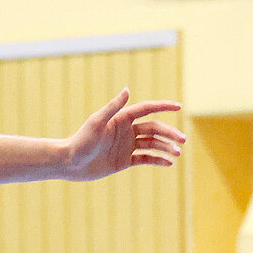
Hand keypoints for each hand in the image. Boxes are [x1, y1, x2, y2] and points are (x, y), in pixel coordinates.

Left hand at [64, 89, 184, 179]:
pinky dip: (158, 160)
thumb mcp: (97, 122)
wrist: (70, 163)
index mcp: (121, 119)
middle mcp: (127, 131)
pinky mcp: (125, 160)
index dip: (163, 106)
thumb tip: (127, 89)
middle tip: (183, 140)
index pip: (146, 109)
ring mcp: (127, 146)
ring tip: (177, 153)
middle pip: (154, 129)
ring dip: (167, 147)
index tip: (179, 106)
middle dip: (170, 133)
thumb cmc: (80, 141)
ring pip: (153, 144)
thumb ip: (113, 107)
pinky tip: (169, 163)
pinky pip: (146, 159)